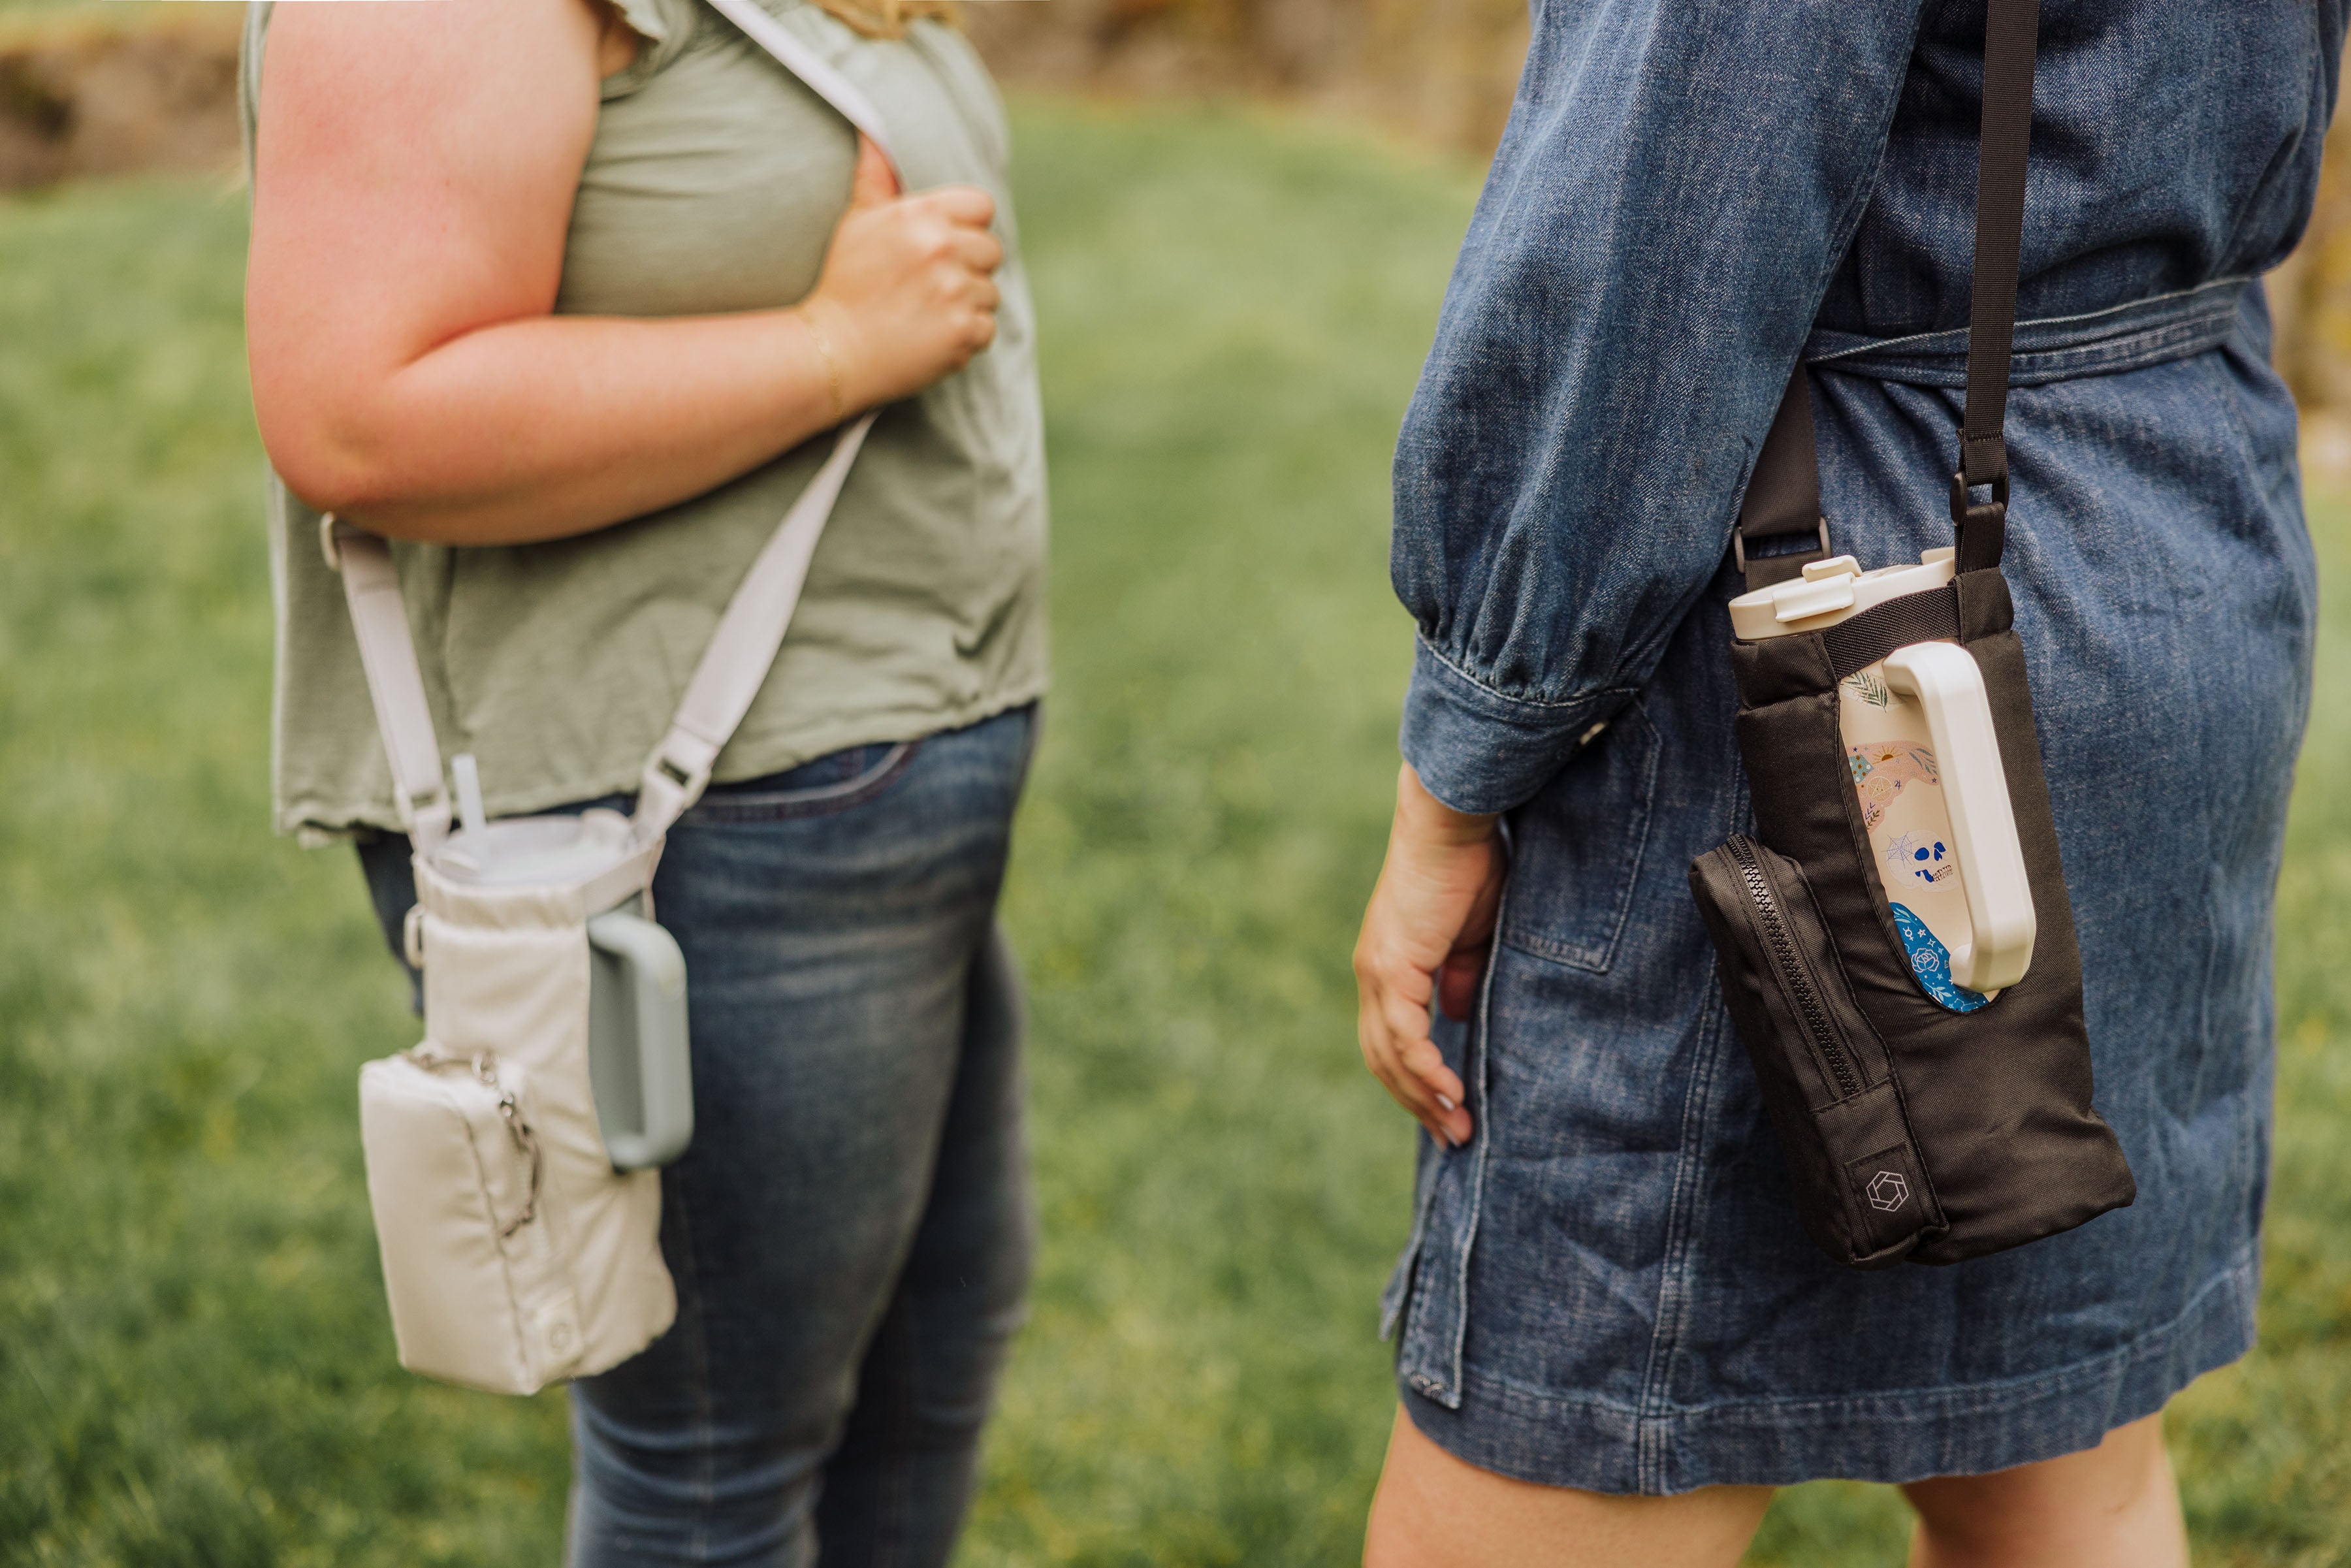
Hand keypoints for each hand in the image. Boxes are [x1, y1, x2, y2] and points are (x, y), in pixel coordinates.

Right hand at [801, 136, 1003, 413]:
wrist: (833, 351)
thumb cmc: (845, 283)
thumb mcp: (856, 222)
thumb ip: (876, 178)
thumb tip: (874, 134)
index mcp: (920, 215)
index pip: (981, 206)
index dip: (967, 227)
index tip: (943, 246)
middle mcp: (941, 248)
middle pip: (991, 250)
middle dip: (968, 267)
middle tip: (928, 285)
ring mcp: (956, 290)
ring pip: (990, 292)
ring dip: (966, 304)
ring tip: (925, 312)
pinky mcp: (964, 331)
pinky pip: (987, 328)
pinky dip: (965, 336)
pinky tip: (931, 335)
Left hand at [1352, 765, 1503, 1147]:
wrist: (1453, 821)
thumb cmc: (1469, 866)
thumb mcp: (1471, 937)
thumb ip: (1462, 978)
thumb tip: (1459, 1017)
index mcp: (1387, 968)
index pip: (1391, 1042)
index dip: (1416, 1081)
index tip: (1449, 1113)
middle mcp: (1372, 974)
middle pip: (1384, 1060)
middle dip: (1418, 1104)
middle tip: (1456, 1138)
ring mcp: (1377, 971)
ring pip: (1390, 1056)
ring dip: (1423, 1097)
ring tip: (1459, 1128)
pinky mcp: (1392, 965)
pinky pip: (1405, 1035)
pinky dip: (1426, 1069)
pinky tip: (1451, 1094)